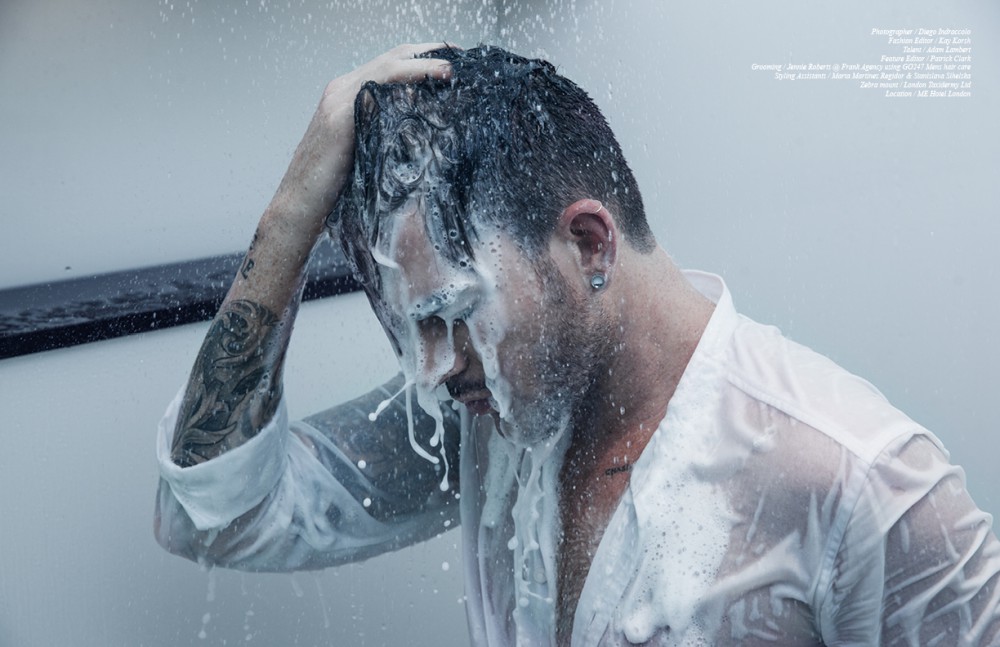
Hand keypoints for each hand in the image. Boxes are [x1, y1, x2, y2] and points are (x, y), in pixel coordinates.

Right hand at [269, 43, 453, 240]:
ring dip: (424, 62)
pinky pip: (379, 83)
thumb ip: (387, 140)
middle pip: (393, 57)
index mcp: (348, 98)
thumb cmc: (333, 193)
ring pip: (389, 64)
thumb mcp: (368, 158)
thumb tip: (425, 142)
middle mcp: (342, 90)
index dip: (422, 60)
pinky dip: (410, 76)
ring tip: (453, 67)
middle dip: (429, 52)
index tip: (452, 66)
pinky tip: (433, 80)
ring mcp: (338, 99)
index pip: (391, 66)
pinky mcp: (339, 115)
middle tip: (461, 58)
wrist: (297, 210)